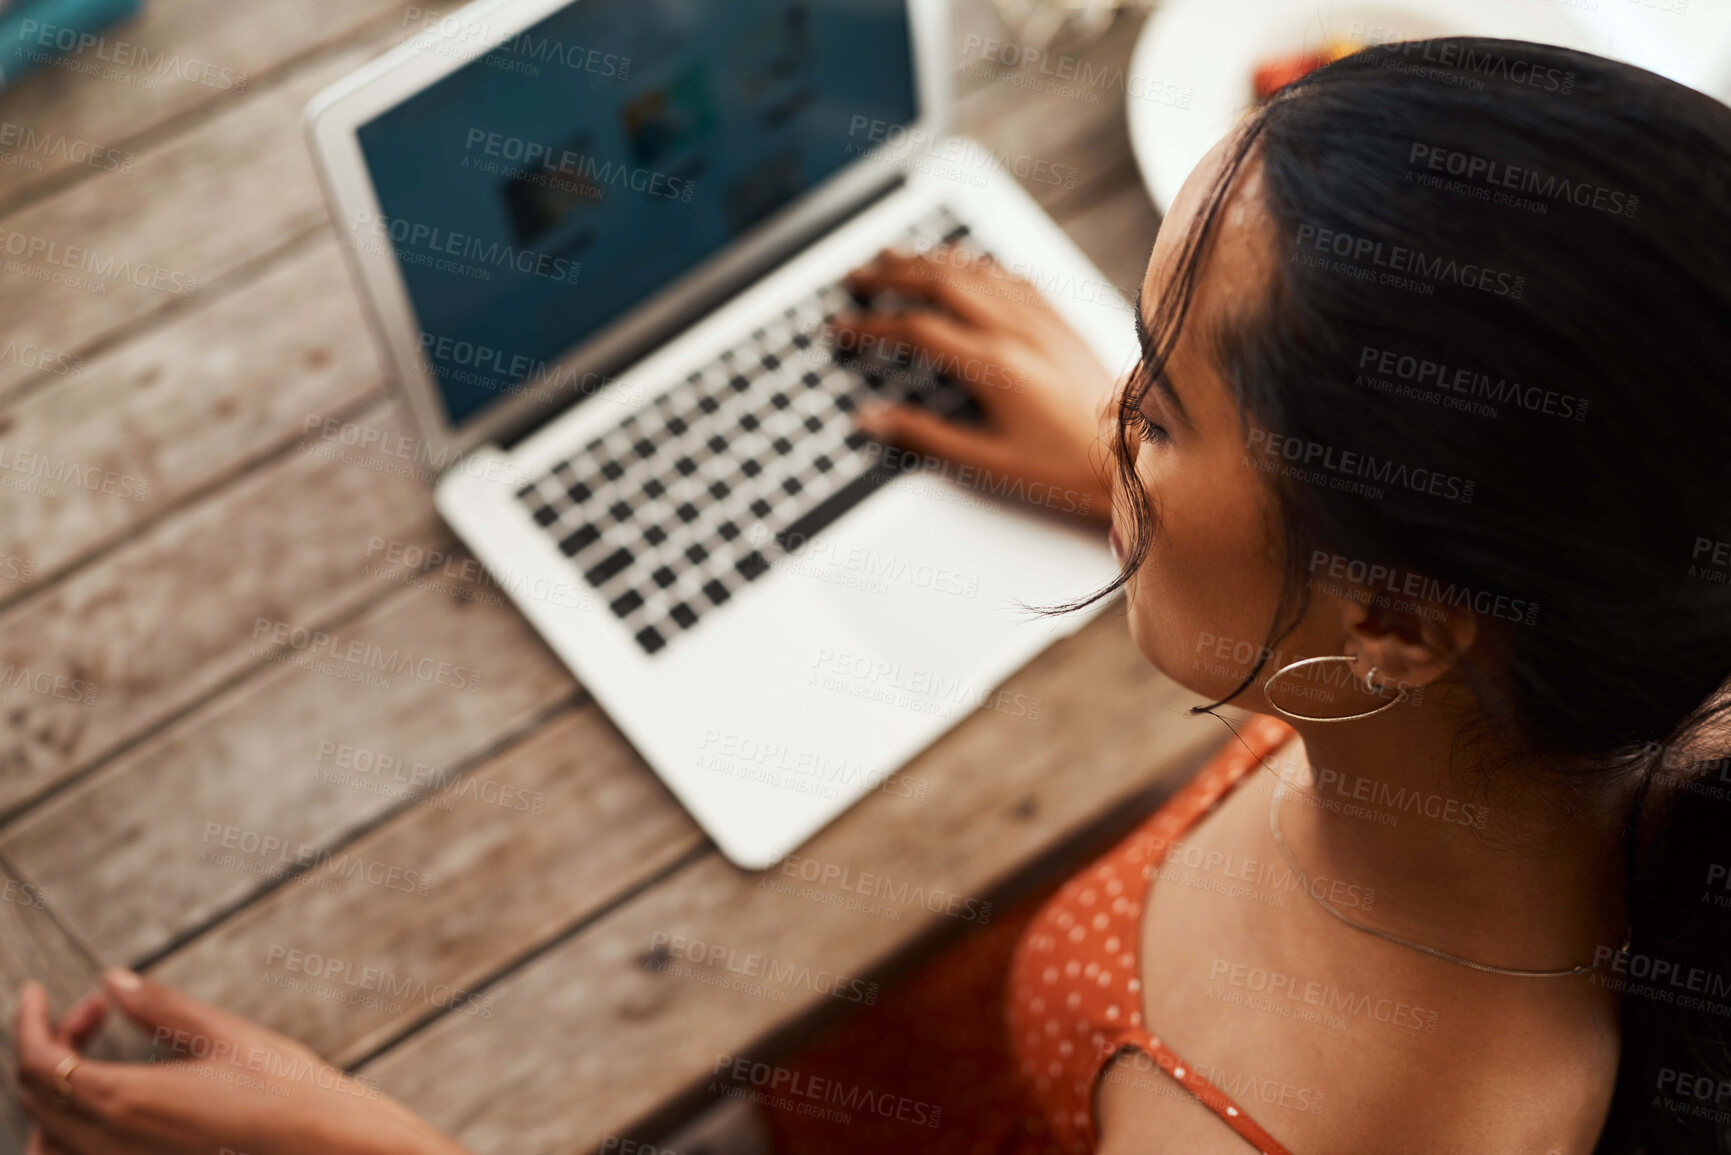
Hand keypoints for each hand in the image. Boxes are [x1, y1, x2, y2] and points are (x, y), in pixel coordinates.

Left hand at [15, 971, 466, 1154]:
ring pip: (48, 1133)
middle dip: (49, 1042)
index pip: (39, 1062)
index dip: (28, 1022)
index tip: (37, 993)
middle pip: (39, 1093)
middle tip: (96, 1010)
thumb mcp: (225, 1034)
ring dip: (54, 1087)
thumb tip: (115, 981)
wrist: (321, 1142)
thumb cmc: (283, 1088)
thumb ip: (161, 1009)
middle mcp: (112, 1142)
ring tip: (91, 1052)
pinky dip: (65, 1130)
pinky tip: (101, 1104)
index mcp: (126, 1100)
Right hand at [833, 247, 1122, 522]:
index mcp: (992, 364)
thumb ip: (925, 438)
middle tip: (856, 276)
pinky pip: (1011, 276)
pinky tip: (964, 264)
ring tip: (894, 256)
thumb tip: (873, 421)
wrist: (1132, 455)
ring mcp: (1041, 320)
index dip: (870, 326)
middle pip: (939, 283)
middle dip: (891, 275)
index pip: (915, 329)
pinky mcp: (1061, 321)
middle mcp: (1016, 330)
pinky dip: (976, 265)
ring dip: (928, 260)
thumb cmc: (1066, 466)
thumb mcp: (987, 463)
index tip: (841, 328)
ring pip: (973, 272)